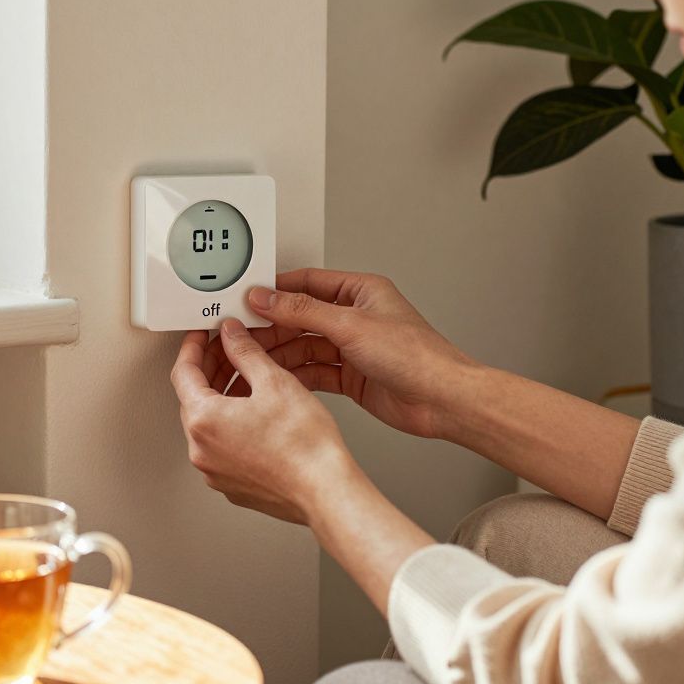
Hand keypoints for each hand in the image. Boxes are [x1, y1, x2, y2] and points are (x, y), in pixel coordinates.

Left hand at [170, 318, 361, 524]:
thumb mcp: (274, 382)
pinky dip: (232, 423)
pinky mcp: (232, 483)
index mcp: (203, 421)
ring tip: (249, 377)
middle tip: (230, 349)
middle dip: (211, 369)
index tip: (202, 335)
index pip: (183, 373)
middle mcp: (201, 450)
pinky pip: (222, 445)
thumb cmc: (305, 447)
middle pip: (194, 398)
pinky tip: (256, 411)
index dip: (193, 346)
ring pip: (209, 423)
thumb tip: (231, 336)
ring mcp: (215, 470)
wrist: (325, 491)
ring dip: (223, 396)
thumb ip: (246, 352)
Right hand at [205, 269, 477, 439]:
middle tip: (242, 334)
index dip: (275, 291)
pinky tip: (276, 378)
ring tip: (252, 358)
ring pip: (305, 345)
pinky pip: (314, 371)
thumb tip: (267, 297)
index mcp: (359, 291)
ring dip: (280, 352)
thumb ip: (302, 311)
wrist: (442, 400)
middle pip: (301, 317)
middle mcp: (355, 317)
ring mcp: (352, 348)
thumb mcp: (350, 325)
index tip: (246, 299)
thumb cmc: (416, 356)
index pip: (306, 283)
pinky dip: (295, 375)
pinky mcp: (351, 376)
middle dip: (272, 326)